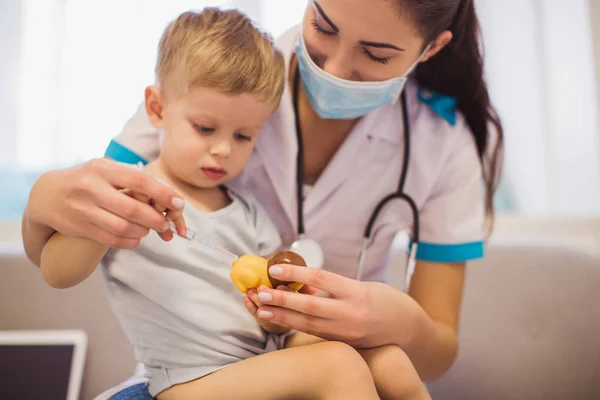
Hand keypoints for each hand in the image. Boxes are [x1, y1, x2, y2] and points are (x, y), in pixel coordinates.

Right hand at [27, 158, 186, 248]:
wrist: (46, 195)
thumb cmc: (87, 180)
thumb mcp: (105, 169)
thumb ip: (131, 178)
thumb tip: (167, 195)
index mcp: (102, 168)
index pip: (139, 181)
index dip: (162, 193)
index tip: (178, 203)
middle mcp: (92, 188)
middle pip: (133, 209)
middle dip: (156, 219)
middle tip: (166, 223)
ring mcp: (84, 209)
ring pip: (123, 227)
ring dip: (144, 231)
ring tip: (150, 229)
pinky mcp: (80, 227)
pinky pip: (112, 239)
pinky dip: (130, 242)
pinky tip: (137, 238)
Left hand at [253, 265, 418, 347]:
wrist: (410, 332)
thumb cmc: (388, 302)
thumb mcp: (365, 287)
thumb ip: (337, 286)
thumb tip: (305, 282)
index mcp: (358, 293)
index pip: (322, 278)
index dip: (296, 273)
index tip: (275, 268)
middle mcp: (351, 313)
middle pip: (311, 306)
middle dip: (284, 299)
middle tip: (261, 292)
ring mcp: (346, 331)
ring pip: (309, 324)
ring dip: (283, 316)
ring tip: (262, 308)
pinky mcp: (343, 343)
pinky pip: (315, 333)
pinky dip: (296, 325)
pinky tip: (280, 319)